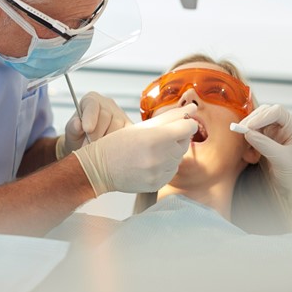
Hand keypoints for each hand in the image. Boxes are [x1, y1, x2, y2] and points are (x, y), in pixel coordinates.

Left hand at [57, 92, 131, 158]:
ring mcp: (120, 115)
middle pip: (106, 116)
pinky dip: (119, 144)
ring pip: (117, 126)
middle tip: (89, 147)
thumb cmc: (78, 136)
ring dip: (107, 141)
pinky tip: (111, 151)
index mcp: (91, 100)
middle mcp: (108, 105)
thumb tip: (78, 124)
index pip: (92, 104)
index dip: (90, 117)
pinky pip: (128, 134)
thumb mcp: (71, 132)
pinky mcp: (129, 127)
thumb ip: (72, 127)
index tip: (87, 129)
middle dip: (97, 134)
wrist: (87, 145)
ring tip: (98, 151)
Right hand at [72, 105, 197, 194]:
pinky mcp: (158, 183)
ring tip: (150, 152)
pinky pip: (171, 171)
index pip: (189, 127)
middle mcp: (160, 156)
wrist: (98, 169)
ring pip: (179, 158)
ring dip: (170, 153)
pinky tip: (149, 163)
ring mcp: (159, 172)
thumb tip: (192, 108)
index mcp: (156, 138)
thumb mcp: (140, 126)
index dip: (184, 123)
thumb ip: (169, 117)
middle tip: (155, 139)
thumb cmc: (115, 145)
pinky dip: (165, 166)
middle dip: (175, 138)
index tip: (178, 124)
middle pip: (185, 142)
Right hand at [234, 103, 291, 216]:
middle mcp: (284, 127)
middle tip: (240, 132)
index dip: (262, 116)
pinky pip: (251, 133)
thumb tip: (248, 133)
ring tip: (248, 149)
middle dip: (251, 122)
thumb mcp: (281, 159)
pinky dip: (246, 141)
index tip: (249, 127)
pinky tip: (250, 154)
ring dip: (248, 132)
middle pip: (264, 113)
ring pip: (255, 122)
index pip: (277, 112)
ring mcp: (273, 132)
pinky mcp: (264, 139)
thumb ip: (265, 145)